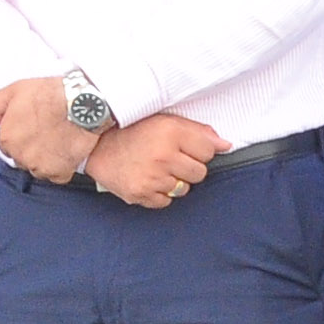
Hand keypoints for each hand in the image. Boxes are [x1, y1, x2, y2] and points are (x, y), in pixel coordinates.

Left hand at [0, 76, 93, 183]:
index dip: (18, 136)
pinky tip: (65, 152)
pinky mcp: (59, 173)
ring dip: (43, 159)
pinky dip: (60, 167)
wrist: (80, 104)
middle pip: (20, 158)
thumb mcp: (15, 90)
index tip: (29, 129)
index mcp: (7, 138)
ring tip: (56, 142)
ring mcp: (40, 166)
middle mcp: (20, 156)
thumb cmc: (50, 95)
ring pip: (36, 168)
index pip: (6, 145)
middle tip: (43, 134)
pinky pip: (56, 176)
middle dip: (29, 148)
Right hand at [84, 113, 225, 206]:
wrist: (97, 146)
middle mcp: (163, 155)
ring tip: (156, 169)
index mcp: (171, 132)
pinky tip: (148, 180)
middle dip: (188, 167)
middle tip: (169, 159)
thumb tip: (226, 145)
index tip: (183, 148)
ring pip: (184, 189)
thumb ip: (198, 132)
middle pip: (199, 173)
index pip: (208, 151)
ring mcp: (152, 177)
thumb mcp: (166, 121)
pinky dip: (159, 194)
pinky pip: (165, 202)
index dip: (198, 150)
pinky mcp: (140, 194)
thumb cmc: (133, 132)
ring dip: (174, 181)